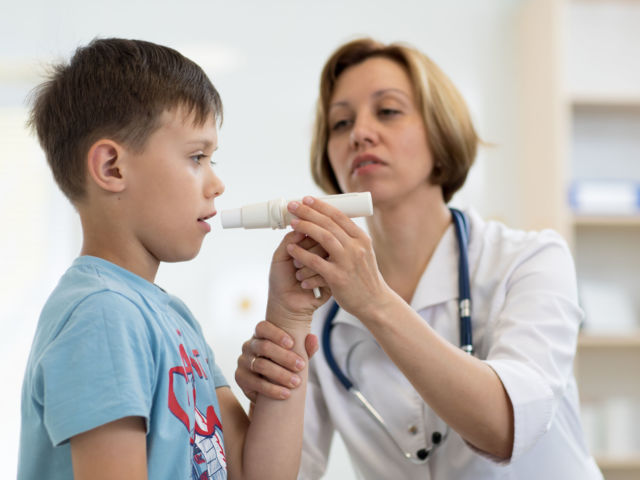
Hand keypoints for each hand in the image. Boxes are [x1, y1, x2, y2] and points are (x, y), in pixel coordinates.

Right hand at [235, 321, 318, 402]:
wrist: (272, 385)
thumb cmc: (286, 363)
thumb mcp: (297, 355)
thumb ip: (306, 347)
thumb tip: (313, 338)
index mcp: (261, 334)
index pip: (263, 327)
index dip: (276, 334)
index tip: (292, 344)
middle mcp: (249, 345)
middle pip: (264, 347)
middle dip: (284, 357)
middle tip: (301, 366)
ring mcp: (243, 361)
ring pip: (260, 365)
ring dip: (280, 375)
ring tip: (296, 382)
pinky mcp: (240, 377)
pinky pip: (254, 383)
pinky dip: (271, 389)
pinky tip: (285, 393)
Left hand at [266, 230, 329, 326]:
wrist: (286, 305)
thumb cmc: (282, 280)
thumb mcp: (281, 257)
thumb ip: (290, 240)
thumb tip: (301, 226)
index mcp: (312, 245)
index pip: (316, 228)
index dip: (307, 228)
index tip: (297, 231)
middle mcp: (323, 253)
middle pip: (322, 239)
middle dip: (305, 250)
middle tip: (294, 263)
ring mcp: (330, 267)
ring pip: (324, 254)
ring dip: (306, 265)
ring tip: (297, 275)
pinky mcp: (333, 281)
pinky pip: (326, 272)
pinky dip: (310, 278)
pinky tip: (303, 284)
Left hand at [285, 197, 390, 317]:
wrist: (374, 303)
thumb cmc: (364, 278)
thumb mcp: (363, 253)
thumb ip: (350, 239)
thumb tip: (331, 222)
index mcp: (362, 239)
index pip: (340, 216)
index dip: (321, 206)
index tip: (307, 199)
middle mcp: (356, 247)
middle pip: (329, 223)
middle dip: (309, 212)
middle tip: (293, 206)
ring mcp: (348, 262)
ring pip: (324, 238)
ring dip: (306, 228)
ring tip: (292, 223)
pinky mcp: (338, 278)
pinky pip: (316, 262)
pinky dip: (301, 254)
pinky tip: (291, 249)